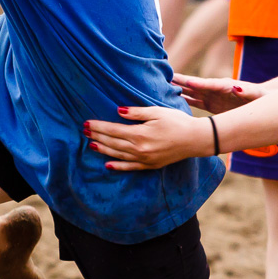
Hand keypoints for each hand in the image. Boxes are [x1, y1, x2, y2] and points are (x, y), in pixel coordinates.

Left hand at [84, 106, 207, 170]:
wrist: (194, 139)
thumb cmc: (177, 121)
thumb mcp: (156, 111)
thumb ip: (136, 112)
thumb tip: (117, 111)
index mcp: (140, 134)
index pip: (113, 130)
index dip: (98, 126)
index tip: (87, 123)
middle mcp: (139, 149)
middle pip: (112, 143)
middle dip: (97, 136)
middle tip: (83, 131)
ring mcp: (144, 159)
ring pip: (118, 155)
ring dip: (103, 150)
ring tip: (90, 144)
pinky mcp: (150, 165)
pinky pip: (130, 167)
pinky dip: (117, 166)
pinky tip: (107, 165)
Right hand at [172, 74, 263, 114]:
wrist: (261, 101)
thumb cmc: (261, 97)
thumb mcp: (256, 95)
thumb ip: (246, 90)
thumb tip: (237, 86)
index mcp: (225, 86)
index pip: (208, 84)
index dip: (195, 83)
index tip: (182, 80)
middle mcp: (215, 89)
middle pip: (194, 85)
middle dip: (180, 81)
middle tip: (163, 77)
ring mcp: (212, 96)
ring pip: (191, 92)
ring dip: (178, 89)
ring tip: (161, 86)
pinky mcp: (211, 104)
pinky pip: (194, 101)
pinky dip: (183, 100)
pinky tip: (171, 100)